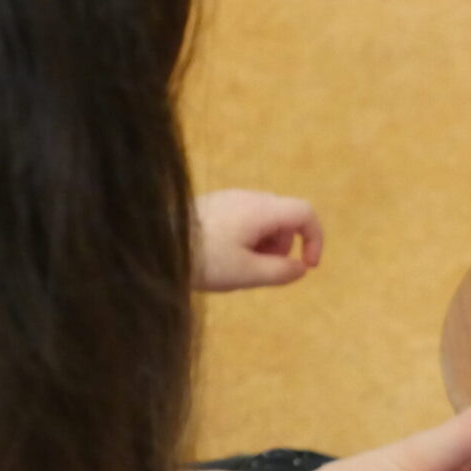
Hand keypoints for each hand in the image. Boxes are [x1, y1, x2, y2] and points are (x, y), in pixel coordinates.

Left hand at [194, 189, 323, 290]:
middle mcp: (249, 197)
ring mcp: (230, 198)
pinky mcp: (214, 204)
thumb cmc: (204, 260)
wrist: (154, 244)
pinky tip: (224, 256)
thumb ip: (281, 272)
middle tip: (265, 270)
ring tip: (242, 266)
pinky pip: (245, 217)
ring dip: (266, 243)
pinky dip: (249, 237)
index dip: (316, 239)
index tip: (307, 266)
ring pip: (265, 217)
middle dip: (286, 245)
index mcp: (262, 209)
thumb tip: (301, 268)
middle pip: (285, 216)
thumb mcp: (247, 273)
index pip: (306, 212)